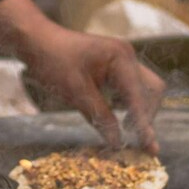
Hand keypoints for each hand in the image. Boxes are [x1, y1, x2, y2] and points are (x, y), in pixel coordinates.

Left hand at [0, 0, 164, 153]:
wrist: (37, 40)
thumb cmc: (53, 62)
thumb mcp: (76, 94)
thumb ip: (101, 117)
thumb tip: (118, 144)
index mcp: (120, 59)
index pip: (139, 97)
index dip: (144, 124)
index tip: (150, 148)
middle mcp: (127, 56)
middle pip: (152, 90)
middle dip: (146, 115)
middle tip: (137, 141)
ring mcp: (122, 59)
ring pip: (144, 88)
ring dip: (139, 109)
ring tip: (125, 127)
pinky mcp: (115, 64)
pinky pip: (131, 85)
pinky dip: (128, 102)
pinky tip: (114, 111)